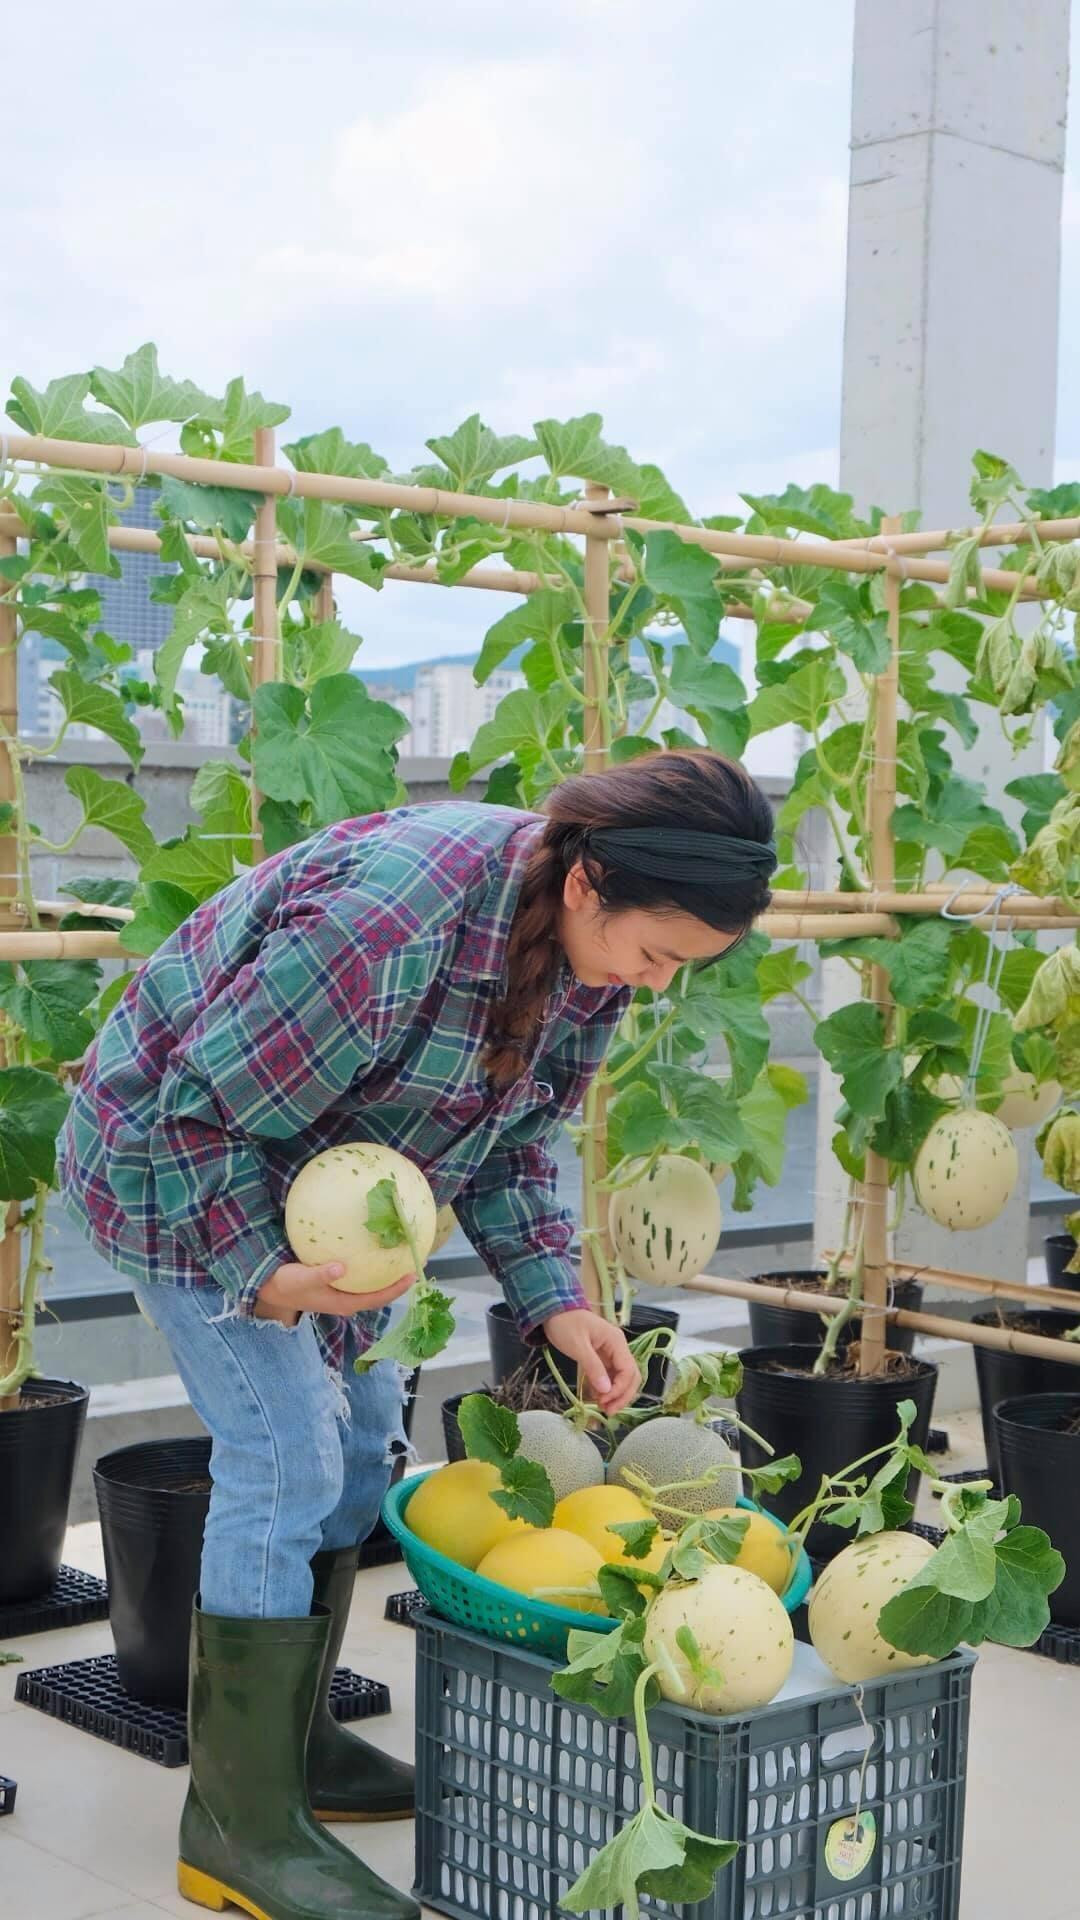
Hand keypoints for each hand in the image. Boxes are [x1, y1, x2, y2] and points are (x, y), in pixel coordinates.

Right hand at [255, 1261, 416, 1326]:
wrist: (269, 1288)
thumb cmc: (285, 1285)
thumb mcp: (300, 1279)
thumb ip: (320, 1274)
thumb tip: (341, 1267)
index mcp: (344, 1303)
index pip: (378, 1298)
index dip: (397, 1289)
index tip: (414, 1274)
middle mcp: (347, 1299)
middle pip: (380, 1292)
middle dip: (398, 1280)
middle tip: (416, 1261)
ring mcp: (342, 1292)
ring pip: (372, 1284)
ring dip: (387, 1273)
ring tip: (401, 1253)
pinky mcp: (336, 1282)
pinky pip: (361, 1275)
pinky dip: (371, 1264)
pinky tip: (374, 1245)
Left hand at [543, 1307, 640, 1414]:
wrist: (553, 1310)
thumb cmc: (565, 1324)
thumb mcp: (577, 1346)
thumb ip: (593, 1367)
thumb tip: (606, 1390)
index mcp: (616, 1342)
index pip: (629, 1370)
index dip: (620, 1389)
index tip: (604, 1401)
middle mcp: (618, 1348)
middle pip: (631, 1376)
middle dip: (622, 1395)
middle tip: (607, 1411)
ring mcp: (611, 1353)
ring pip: (622, 1378)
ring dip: (615, 1394)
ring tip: (601, 1407)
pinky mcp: (602, 1358)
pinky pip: (609, 1376)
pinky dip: (605, 1389)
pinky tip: (595, 1398)